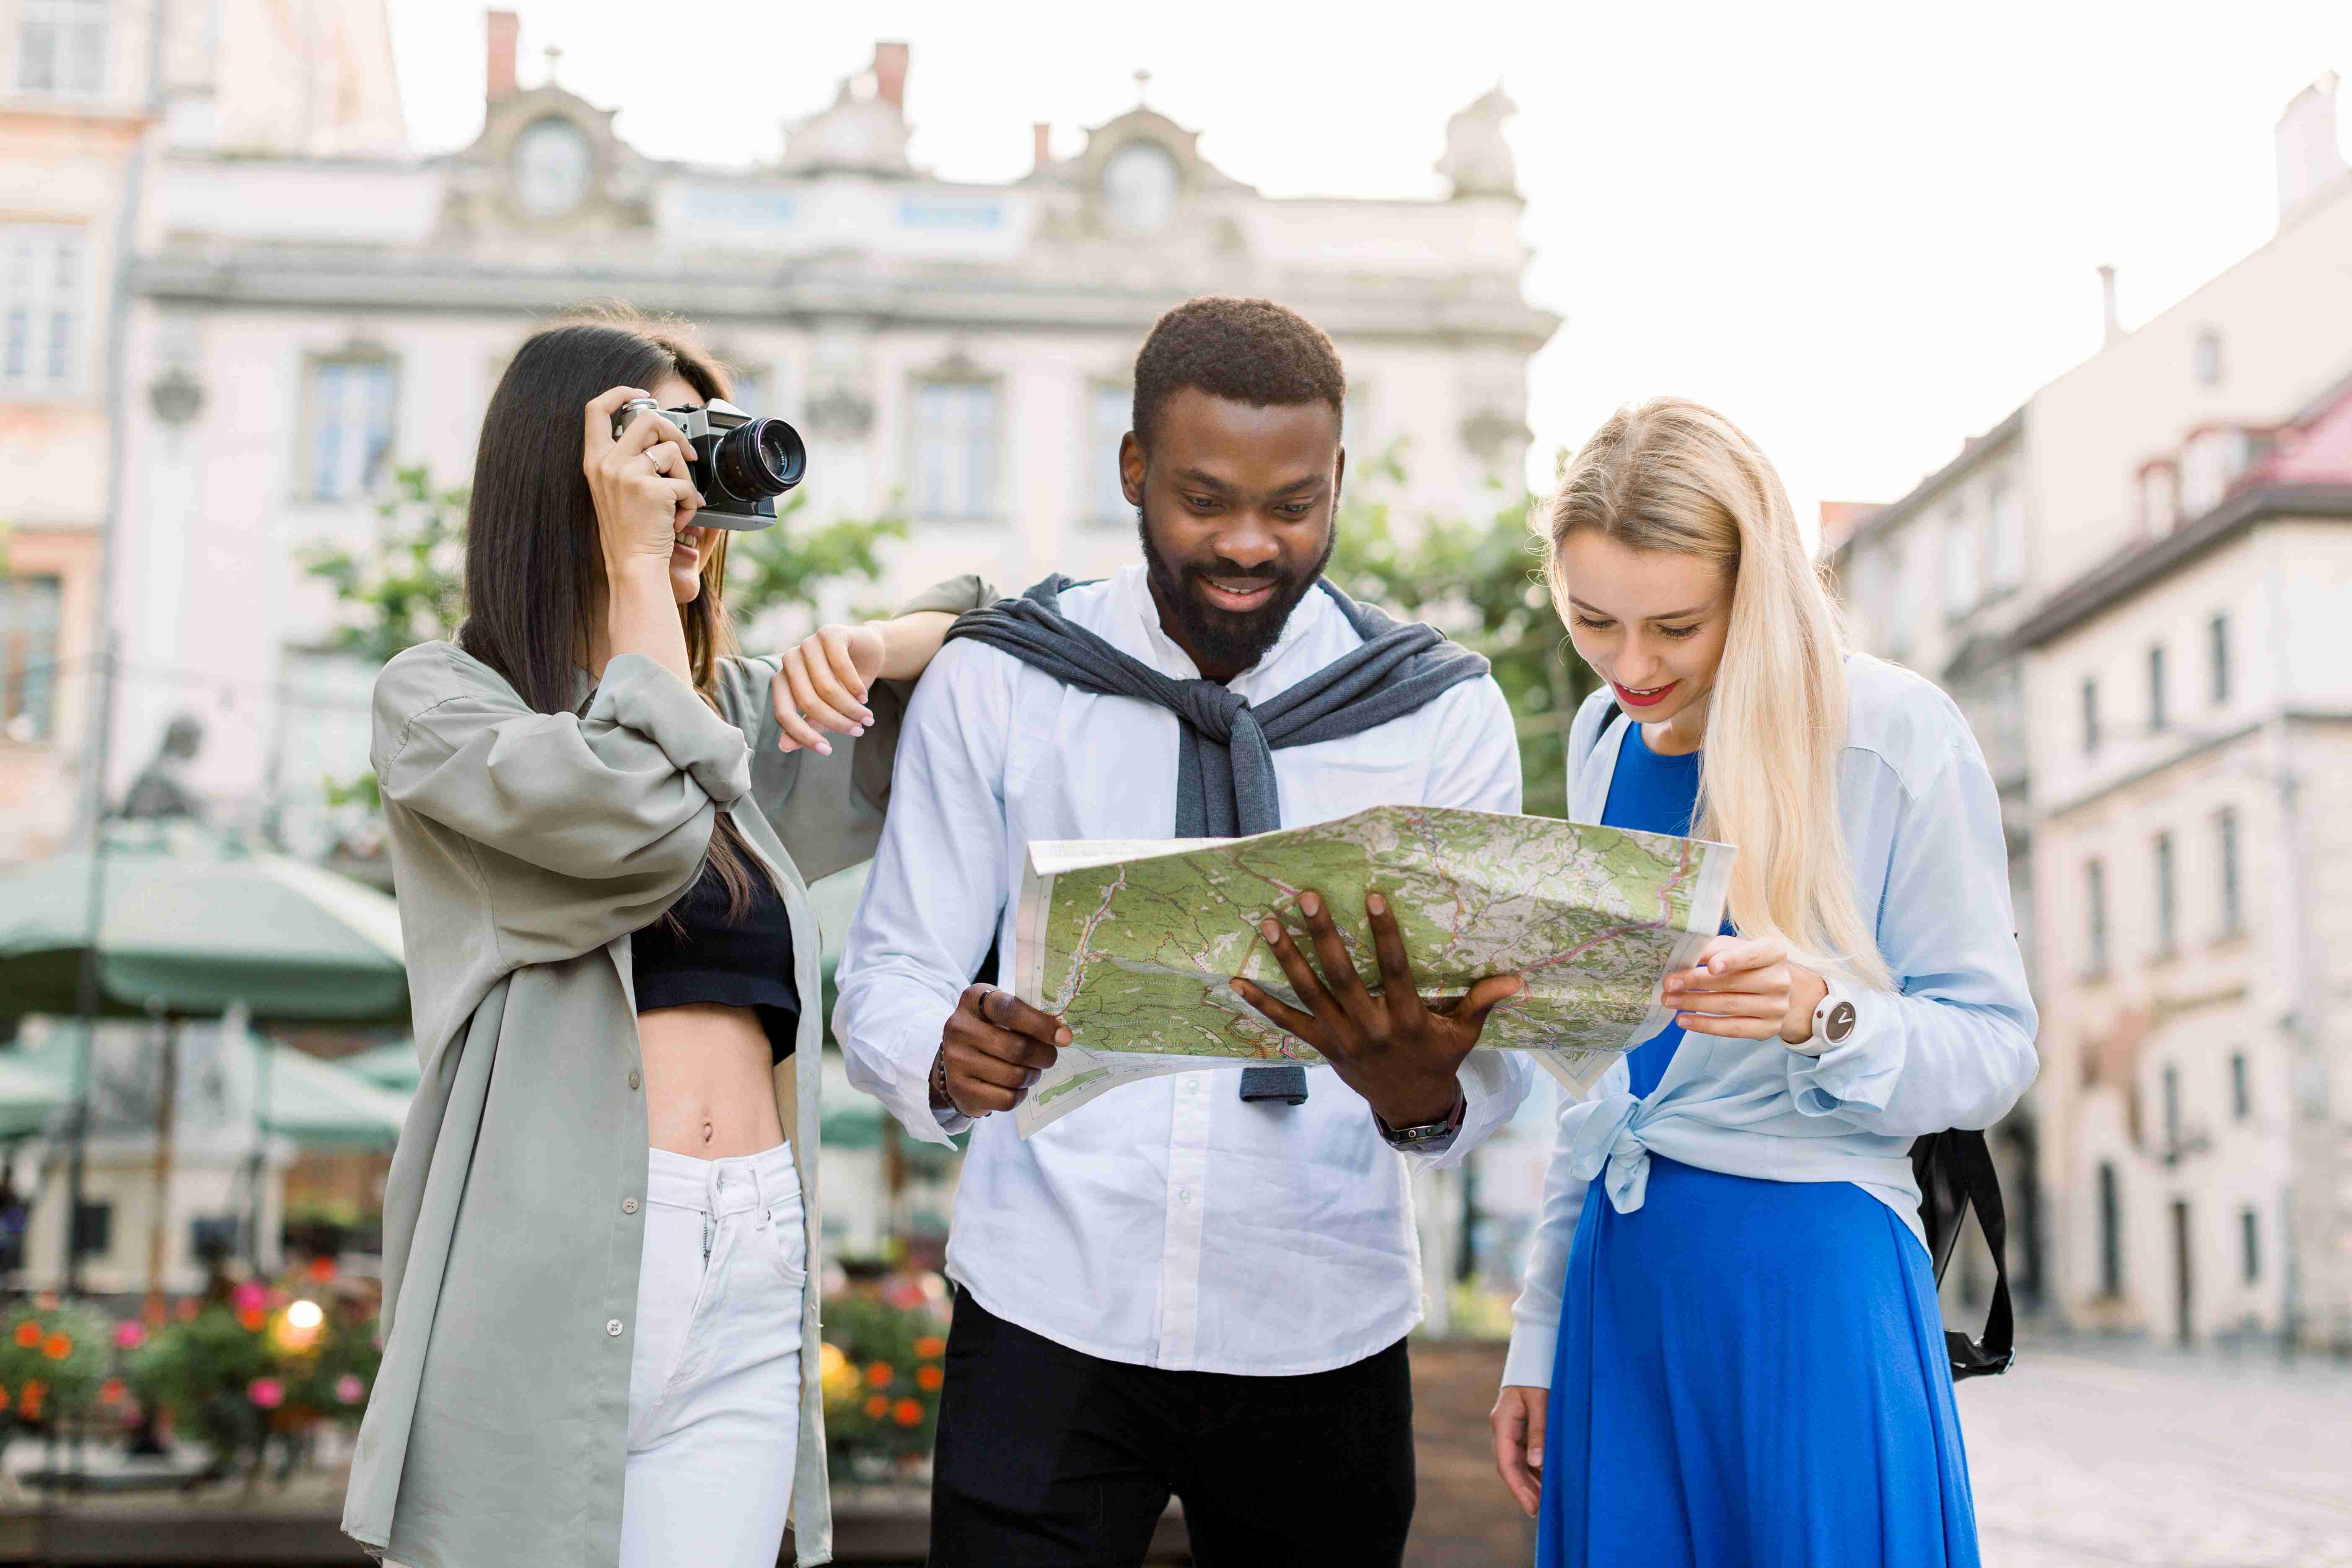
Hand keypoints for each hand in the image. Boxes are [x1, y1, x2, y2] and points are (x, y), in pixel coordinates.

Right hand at [583, 386, 703, 572]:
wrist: (633, 565)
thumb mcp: (616, 489)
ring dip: (685, 476)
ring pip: (671, 450)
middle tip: (686, 456)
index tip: (641, 395)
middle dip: (674, 432)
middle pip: (646, 419)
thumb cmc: (629, 532)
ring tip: (678, 502)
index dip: (619, 392)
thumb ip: (626, 459)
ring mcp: (627, 475)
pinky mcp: (651, 489)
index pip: (596, 409)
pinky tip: (679, 520)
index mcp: (595, 461)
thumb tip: (656, 437)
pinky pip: (686, 483)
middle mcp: (607, 463)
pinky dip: (690, 502)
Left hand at [771, 624, 883, 755]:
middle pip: (807, 702)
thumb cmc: (843, 684)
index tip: (827, 751)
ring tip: (866, 717)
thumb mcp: (826, 708)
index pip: (783, 714)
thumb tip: (783, 746)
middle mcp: (789, 660)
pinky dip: (854, 686)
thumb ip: (808, 724)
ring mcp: (807, 644)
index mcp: (781, 680)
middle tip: (858, 731)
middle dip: (836, 722)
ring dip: (849, 707)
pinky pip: (840, 666)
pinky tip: (864, 697)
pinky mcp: (828, 633)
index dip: (803, 736)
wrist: (867, 653)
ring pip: (826, 687)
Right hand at [936, 984, 1069, 1116]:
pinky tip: (1017, 1087)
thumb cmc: (992, 1030)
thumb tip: (1062, 1035)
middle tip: (1050, 1058)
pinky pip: (1005, 1099)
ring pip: (1013, 1076)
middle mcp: (959, 1027)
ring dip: (1032, 1076)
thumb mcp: (1003, 1013)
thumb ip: (1028, 1016)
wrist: (958, 1059)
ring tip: (1032, 1071)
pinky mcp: (959, 1088)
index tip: (1065, 1037)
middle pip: (1016, 1048)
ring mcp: (955, 1060)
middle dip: (1043, 1056)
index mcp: (973, 1000)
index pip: (1009, 1009)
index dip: (1040, 1024)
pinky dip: (1019, 1095)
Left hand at [1230, 889, 1521, 1128]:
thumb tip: (1517, 979)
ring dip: (1287, 958)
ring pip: (1310, 994)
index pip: (1394, 970)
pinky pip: (1287, 1024)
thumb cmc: (1438, 1059)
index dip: (1384, 933)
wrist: (1410, 1106)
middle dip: (1324, 936)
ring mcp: (1342, 1039)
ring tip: (1268, 923)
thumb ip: (1482, 1002)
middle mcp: (1370, 1028)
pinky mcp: (1322, 1048)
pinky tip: (1237, 981)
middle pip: (1342, 977)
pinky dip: (1261, 1004)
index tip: (1372, 897)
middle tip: (1307, 898)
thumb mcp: (1465, 1034)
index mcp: (1407, 1020)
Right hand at [1491, 1385, 1546, 1516]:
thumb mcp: (1540, 1401)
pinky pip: (1525, 1456)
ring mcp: (1511, 1431)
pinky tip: (1547, 1483)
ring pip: (1518, 1464)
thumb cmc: (1538, 1377)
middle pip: (1510, 1467)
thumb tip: (1537, 1463)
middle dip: (1524, 1490)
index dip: (1517, 1487)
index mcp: (1502, 1422)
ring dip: (1530, 1483)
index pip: (1506, 1463)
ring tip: (1546, 1503)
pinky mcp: (1520, 1431)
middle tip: (1540, 1512)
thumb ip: (1539, 1431)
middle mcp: (1503, 1430)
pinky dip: (1535, 1471)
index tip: (1531, 1507)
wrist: (1534, 1360)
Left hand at [1662, 934, 1828, 1045]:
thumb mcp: (1735, 948)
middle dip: (1696, 983)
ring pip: (1730, 1006)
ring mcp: (1777, 1007)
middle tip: (1669, 984)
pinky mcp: (1769, 1028)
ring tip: (1669, 1001)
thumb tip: (1684, 954)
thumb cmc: (1747, 964)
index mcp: (1774, 952)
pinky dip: (1705, 1025)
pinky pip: (1733, 1029)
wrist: (1773, 990)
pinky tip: (1684, 1020)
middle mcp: (1780, 980)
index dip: (1732, 960)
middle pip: (1733, 982)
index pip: (1753, 955)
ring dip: (1694, 1004)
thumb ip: (1713, 948)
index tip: (1710, 966)